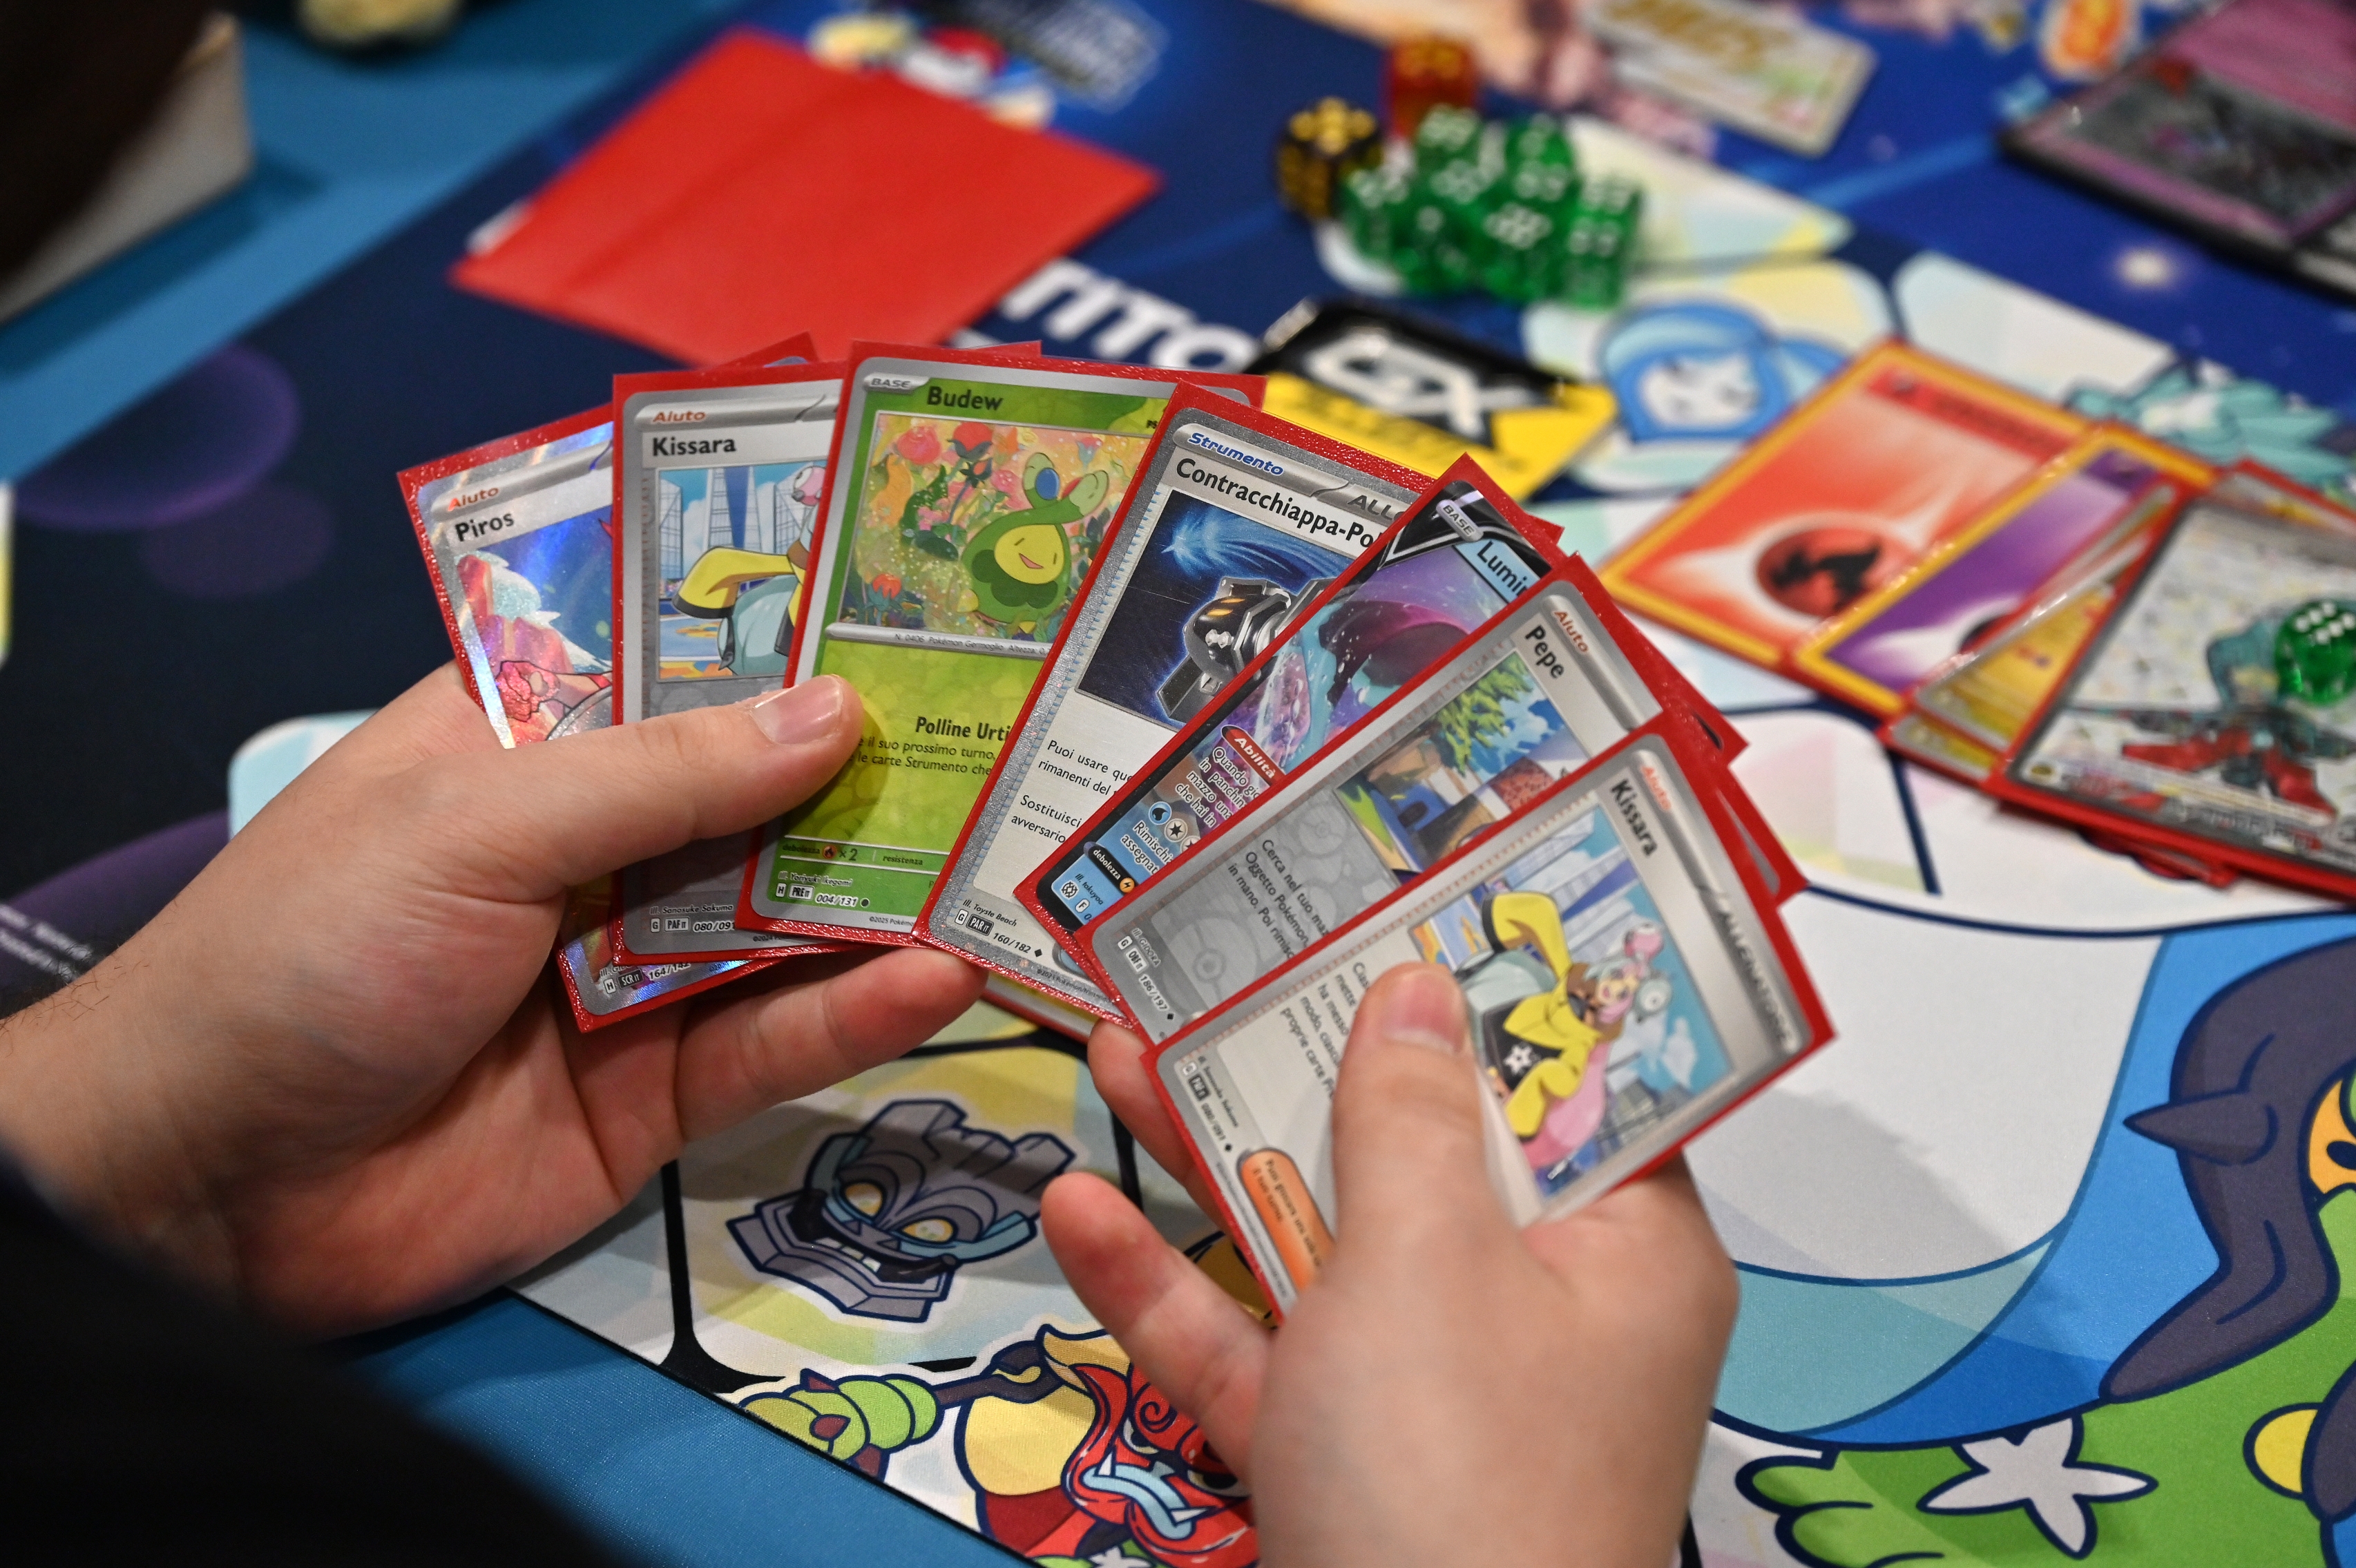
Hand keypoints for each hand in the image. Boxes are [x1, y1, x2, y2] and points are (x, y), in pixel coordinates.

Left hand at [0, 666, 980, 1333]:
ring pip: (790, 921)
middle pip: (761, 795)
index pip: (678, 663)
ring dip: (893, 893)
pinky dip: (856, 1013)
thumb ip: (664, 774)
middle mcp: (594, 849)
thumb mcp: (476, 822)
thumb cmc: (310, 952)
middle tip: (1020, 726)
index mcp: (527, 745)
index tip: (919, 591)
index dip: (788, 628)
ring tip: (1016, 852)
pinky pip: (775, 1045)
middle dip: (877, 764)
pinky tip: (940, 975)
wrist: (204, 1192)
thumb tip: (838, 711)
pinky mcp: (656, 1097)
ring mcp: (632, 974)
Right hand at [1043, 964, 1734, 1567]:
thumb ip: (1405, 1114)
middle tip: (1226, 958)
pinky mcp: (1340, 1462)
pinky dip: (1174, 1291)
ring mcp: (1432, 1396)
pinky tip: (1081, 1209)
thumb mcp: (1428, 1261)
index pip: (1570, 1088)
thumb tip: (1418, 986)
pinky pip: (1258, 1353)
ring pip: (1321, 1245)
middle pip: (1420, 1155)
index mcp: (1623, 1254)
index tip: (1407, 902)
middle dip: (1306, 1061)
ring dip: (1214, 1155)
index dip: (1488, 992)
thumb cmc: (1457, 1477)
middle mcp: (1539, 1316)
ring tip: (1115, 1044)